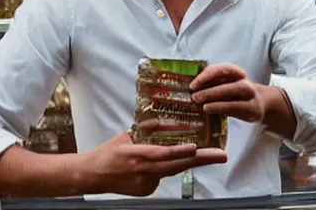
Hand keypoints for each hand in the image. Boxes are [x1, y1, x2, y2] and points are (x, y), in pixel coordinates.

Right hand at [85, 132, 226, 196]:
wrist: (94, 175)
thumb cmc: (107, 153)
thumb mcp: (125, 137)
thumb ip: (142, 132)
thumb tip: (157, 124)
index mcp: (139, 155)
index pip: (164, 154)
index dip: (181, 152)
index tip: (197, 148)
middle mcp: (146, 171)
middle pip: (178, 166)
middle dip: (202, 160)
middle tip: (221, 155)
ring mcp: (148, 183)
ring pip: (172, 170)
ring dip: (186, 162)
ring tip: (207, 154)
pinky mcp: (147, 190)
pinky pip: (162, 176)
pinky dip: (165, 168)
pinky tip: (160, 162)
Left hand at [190, 63, 266, 122]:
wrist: (261, 102)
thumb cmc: (235, 92)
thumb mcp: (226, 84)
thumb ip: (212, 83)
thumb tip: (191, 88)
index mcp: (236, 73)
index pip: (223, 69)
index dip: (207, 75)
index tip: (194, 84)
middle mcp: (244, 82)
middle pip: (227, 84)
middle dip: (208, 89)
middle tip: (193, 95)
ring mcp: (250, 96)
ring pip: (232, 94)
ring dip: (213, 98)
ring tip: (198, 102)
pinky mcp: (252, 110)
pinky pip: (235, 108)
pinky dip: (220, 108)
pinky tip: (208, 109)